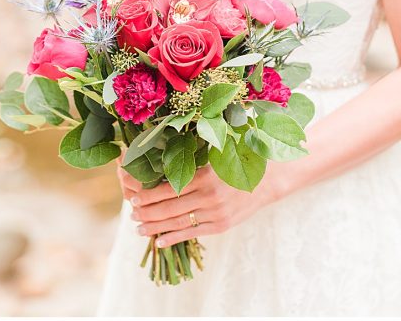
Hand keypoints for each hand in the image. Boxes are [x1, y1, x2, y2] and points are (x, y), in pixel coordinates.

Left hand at [127, 165, 270, 247]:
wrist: (268, 180)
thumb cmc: (238, 163)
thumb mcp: (216, 158)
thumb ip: (192, 164)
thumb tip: (160, 169)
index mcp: (205, 175)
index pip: (168, 188)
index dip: (148, 195)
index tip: (133, 197)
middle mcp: (209, 195)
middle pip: (169, 208)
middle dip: (147, 212)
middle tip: (132, 214)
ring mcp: (215, 212)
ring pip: (178, 223)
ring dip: (155, 227)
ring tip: (139, 229)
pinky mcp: (221, 225)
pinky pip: (192, 233)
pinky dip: (173, 238)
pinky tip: (160, 241)